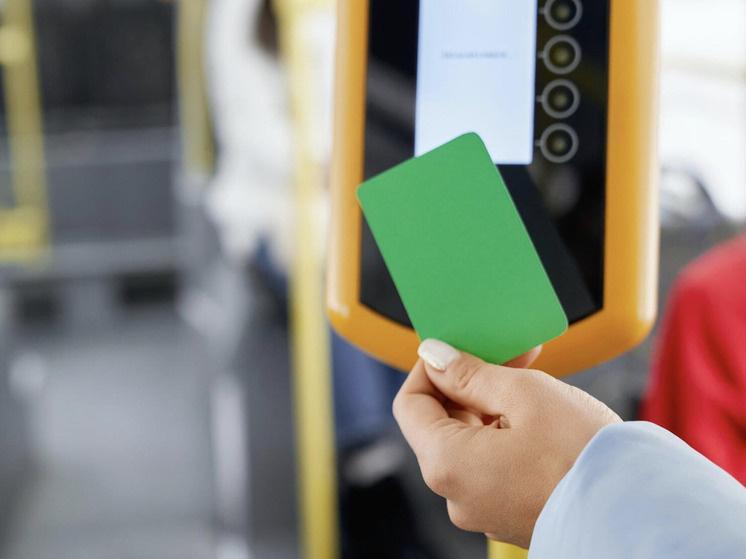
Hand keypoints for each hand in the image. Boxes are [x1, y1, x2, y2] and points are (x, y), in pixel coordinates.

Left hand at [393, 339, 620, 547]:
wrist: (639, 513)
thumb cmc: (585, 456)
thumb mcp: (524, 394)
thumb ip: (470, 373)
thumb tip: (434, 355)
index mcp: (447, 465)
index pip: (410, 404)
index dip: (430, 369)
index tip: (459, 348)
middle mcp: (457, 494)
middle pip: (441, 423)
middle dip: (470, 382)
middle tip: (510, 354)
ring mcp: (483, 507)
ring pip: (469, 442)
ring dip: (491, 405)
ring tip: (532, 379)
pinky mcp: (509, 512)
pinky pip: (491, 464)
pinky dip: (505, 434)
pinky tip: (538, 415)